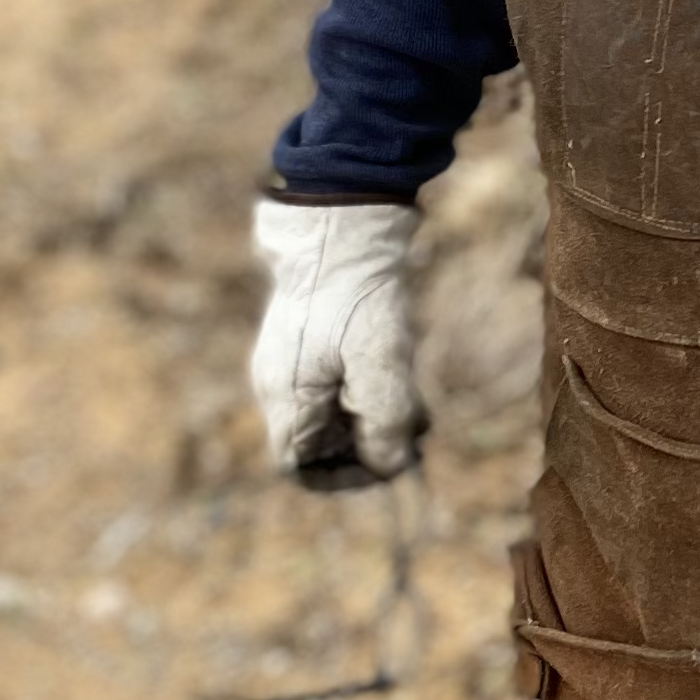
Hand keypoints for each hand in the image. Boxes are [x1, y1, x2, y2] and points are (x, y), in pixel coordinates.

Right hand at [250, 196, 425, 487]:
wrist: (341, 221)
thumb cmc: (357, 292)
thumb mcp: (381, 360)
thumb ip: (385, 421)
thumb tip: (392, 468)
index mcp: (286, 396)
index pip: (298, 466)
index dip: (342, 478)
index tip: (388, 465)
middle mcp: (280, 384)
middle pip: (318, 443)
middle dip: (368, 447)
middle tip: (415, 438)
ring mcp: (292, 360)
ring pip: (331, 414)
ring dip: (375, 420)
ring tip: (418, 412)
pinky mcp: (310, 340)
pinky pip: (335, 384)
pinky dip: (369, 392)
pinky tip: (405, 380)